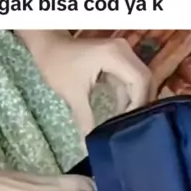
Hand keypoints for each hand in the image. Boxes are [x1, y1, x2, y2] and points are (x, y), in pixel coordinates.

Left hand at [16, 30, 155, 134]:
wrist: (46, 44)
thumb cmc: (56, 64)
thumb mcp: (72, 94)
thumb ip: (84, 121)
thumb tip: (87, 146)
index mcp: (115, 54)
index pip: (140, 80)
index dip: (139, 104)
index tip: (131, 124)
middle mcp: (124, 51)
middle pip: (145, 80)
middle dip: (141, 104)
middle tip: (134, 127)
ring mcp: (121, 55)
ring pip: (138, 82)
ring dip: (135, 102)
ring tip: (129, 124)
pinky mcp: (117, 61)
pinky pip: (129, 81)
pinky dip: (127, 97)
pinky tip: (121, 115)